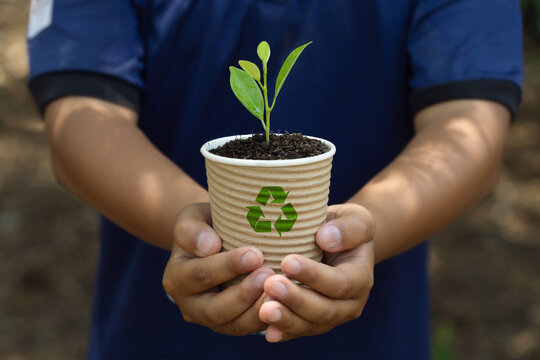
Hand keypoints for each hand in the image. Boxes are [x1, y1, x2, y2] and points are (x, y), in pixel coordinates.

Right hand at [162, 203, 273, 334]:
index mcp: (176, 278)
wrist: (214, 242)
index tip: (255, 254)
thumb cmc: (206, 225)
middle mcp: (189, 305)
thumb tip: (208, 246)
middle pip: (215, 309)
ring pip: (235, 325)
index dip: (228, 267)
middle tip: (269, 275)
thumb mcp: (192, 218)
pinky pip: (250, 328)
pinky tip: (286, 303)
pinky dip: (268, 319)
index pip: (200, 275)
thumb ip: (192, 230)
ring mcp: (211, 320)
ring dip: (258, 310)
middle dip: (244, 294)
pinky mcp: (232, 325)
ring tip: (281, 290)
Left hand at [259, 203, 374, 341]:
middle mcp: (350, 304)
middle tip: (270, 285)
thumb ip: (348, 228)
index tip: (287, 261)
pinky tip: (268, 332)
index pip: (340, 282)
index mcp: (361, 278)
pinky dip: (283, 332)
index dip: (314, 275)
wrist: (334, 242)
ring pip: (310, 325)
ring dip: (286, 319)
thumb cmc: (342, 226)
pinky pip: (298, 331)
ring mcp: (331, 317)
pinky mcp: (313, 323)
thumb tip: (326, 239)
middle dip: (296, 299)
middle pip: (325, 310)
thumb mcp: (354, 218)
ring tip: (263, 309)